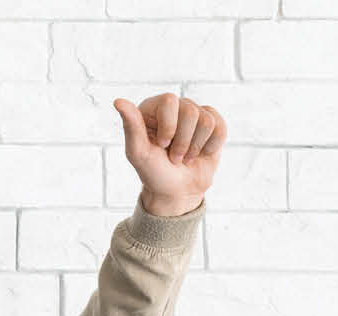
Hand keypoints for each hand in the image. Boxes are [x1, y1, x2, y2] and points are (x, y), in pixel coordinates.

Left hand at [117, 93, 226, 218]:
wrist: (177, 191)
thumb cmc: (154, 172)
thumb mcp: (138, 153)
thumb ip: (131, 126)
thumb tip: (118, 101)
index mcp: (152, 108)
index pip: (169, 101)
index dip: (169, 127)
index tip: (161, 145)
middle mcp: (174, 107)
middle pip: (190, 111)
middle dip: (182, 142)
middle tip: (173, 157)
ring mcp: (195, 114)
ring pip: (206, 120)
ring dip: (195, 147)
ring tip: (184, 157)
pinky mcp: (213, 123)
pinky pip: (220, 128)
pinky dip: (210, 147)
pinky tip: (200, 153)